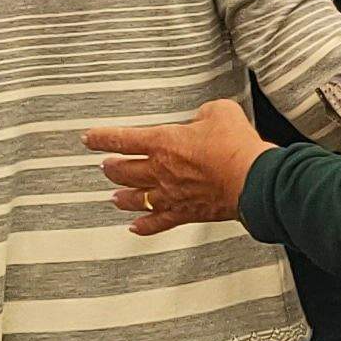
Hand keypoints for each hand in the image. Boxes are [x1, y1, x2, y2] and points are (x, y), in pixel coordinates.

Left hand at [85, 99, 273, 235]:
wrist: (251, 179)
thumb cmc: (236, 147)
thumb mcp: (220, 112)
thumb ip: (205, 113)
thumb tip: (205, 117)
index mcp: (164, 143)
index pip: (122, 139)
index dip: (101, 138)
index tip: (89, 138)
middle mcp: (161, 171)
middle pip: (124, 171)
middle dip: (111, 168)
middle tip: (105, 165)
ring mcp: (171, 195)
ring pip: (136, 198)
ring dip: (122, 197)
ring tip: (114, 197)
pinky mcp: (186, 213)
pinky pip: (158, 223)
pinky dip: (144, 227)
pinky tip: (136, 228)